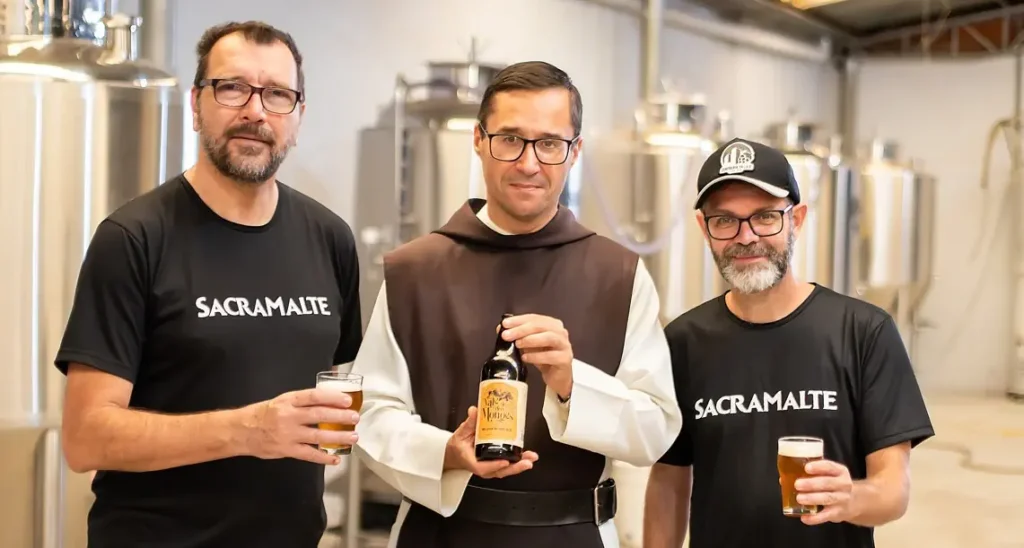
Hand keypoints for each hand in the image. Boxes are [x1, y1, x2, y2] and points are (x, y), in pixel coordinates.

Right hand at [242, 387, 358, 465]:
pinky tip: (335, 458)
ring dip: (338, 437)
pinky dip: (323, 457)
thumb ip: (304, 400)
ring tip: (352, 437)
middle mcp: (289, 416)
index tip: (347, 400)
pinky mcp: (286, 450)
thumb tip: (328, 395)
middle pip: (319, 415)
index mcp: (289, 401)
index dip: (333, 397)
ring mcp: (288, 434)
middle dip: (340, 417)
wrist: (241, 431)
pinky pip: (309, 454)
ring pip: (317, 435)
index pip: (314, 396)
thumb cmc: (264, 414)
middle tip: (355, 418)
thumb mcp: (283, 400)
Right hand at [444, 406, 538, 477]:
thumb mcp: (461, 433)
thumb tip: (474, 411)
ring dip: (520, 464)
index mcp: (472, 461)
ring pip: (506, 469)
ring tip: (531, 457)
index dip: (494, 466)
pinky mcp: (497, 463)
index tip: (504, 462)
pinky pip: (508, 465)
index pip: (483, 467)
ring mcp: (491, 467)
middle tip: (527, 462)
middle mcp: (483, 466)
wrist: (456, 453)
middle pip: (500, 471)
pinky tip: (528, 456)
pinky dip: (519, 461)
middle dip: (515, 467)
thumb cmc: (459, 446)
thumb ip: (469, 422)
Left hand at [502, 314, 573, 398]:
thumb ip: (518, 336)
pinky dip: (536, 356)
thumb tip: (501, 329)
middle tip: (507, 335)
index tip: (505, 323)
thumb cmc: (544, 358)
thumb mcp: (529, 345)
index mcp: (551, 325)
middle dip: (521, 329)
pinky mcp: (565, 359)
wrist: (558, 377)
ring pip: (549, 338)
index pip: (534, 318)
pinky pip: (551, 356)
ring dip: (530, 340)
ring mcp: (565, 345)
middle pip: (541, 326)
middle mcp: (560, 332)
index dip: (519, 320)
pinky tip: (525, 358)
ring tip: (517, 344)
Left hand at [795, 459, 855, 524]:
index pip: (830, 466)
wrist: (854, 502)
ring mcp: (842, 500)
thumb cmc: (832, 484)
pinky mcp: (838, 513)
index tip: (806, 467)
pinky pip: (826, 516)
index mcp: (840, 471)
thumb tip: (783, 478)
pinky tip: (804, 517)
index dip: (818, 466)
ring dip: (812, 498)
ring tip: (799, 498)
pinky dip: (814, 518)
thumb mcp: (827, 474)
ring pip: (827, 498)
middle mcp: (843, 485)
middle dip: (812, 484)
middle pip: (828, 483)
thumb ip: (809, 474)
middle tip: (797, 484)